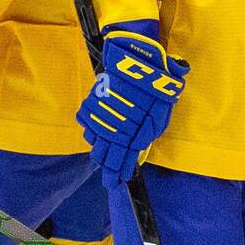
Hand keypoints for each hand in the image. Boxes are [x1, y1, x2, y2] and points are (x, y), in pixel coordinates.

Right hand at [77, 31, 188, 187]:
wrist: (139, 61)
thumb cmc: (155, 89)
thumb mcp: (159, 117)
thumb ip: (146, 135)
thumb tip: (137, 148)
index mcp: (130, 135)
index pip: (122, 161)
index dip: (118, 173)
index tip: (116, 183)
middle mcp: (111, 129)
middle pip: (104, 155)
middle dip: (107, 166)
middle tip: (108, 176)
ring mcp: (99, 115)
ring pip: (93, 140)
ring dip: (98, 148)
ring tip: (102, 154)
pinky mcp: (92, 101)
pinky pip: (86, 121)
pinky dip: (90, 128)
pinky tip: (96, 131)